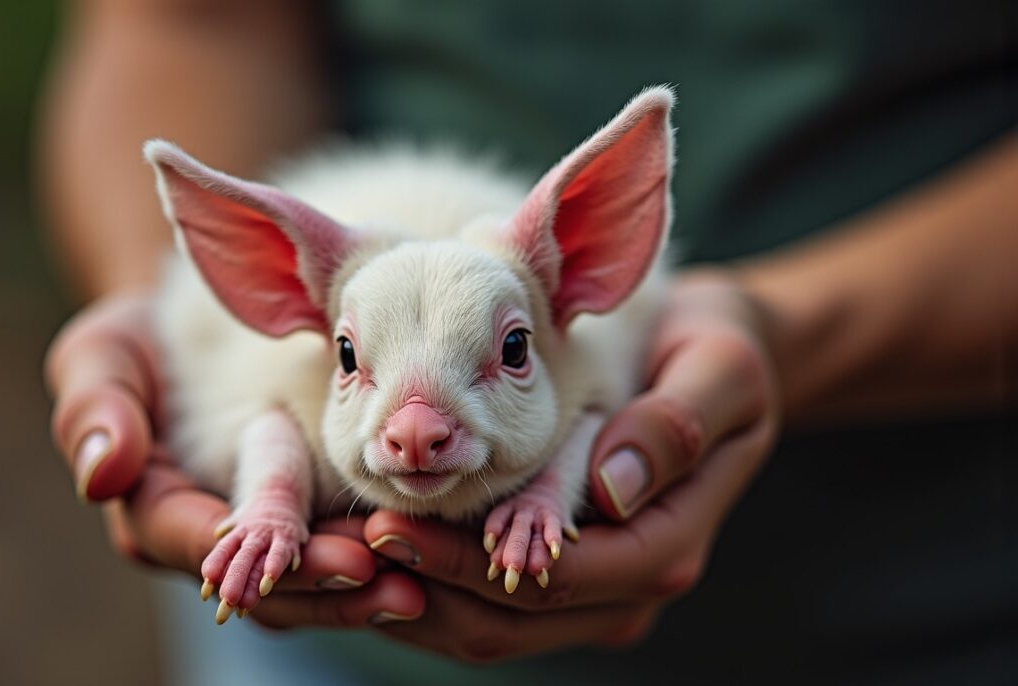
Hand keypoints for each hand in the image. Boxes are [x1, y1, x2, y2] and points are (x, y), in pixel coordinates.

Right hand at [45, 292, 411, 618]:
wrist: (180, 338)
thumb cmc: (135, 347)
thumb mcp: (101, 359)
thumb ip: (95, 409)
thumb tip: (101, 473)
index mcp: (156, 513)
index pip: (204, 547)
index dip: (258, 559)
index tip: (322, 556)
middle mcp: (212, 543)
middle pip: (269, 588)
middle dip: (328, 591)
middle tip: (392, 587)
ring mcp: (259, 544)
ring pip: (310, 589)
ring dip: (363, 593)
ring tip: (420, 589)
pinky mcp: (302, 527)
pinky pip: (340, 560)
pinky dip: (383, 565)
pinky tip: (431, 562)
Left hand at [336, 270, 777, 661]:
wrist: (717, 364)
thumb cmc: (718, 354)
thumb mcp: (718, 372)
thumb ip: (673, 428)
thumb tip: (611, 489)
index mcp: (665, 547)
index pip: (556, 582)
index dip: (466, 563)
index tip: (389, 526)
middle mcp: (627, 585)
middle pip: (507, 622)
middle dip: (420, 587)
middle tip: (338, 545)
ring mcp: (594, 590)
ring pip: (486, 627)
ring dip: (410, 597)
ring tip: (335, 553)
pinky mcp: (563, 576)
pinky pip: (483, 604)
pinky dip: (426, 584)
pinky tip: (371, 548)